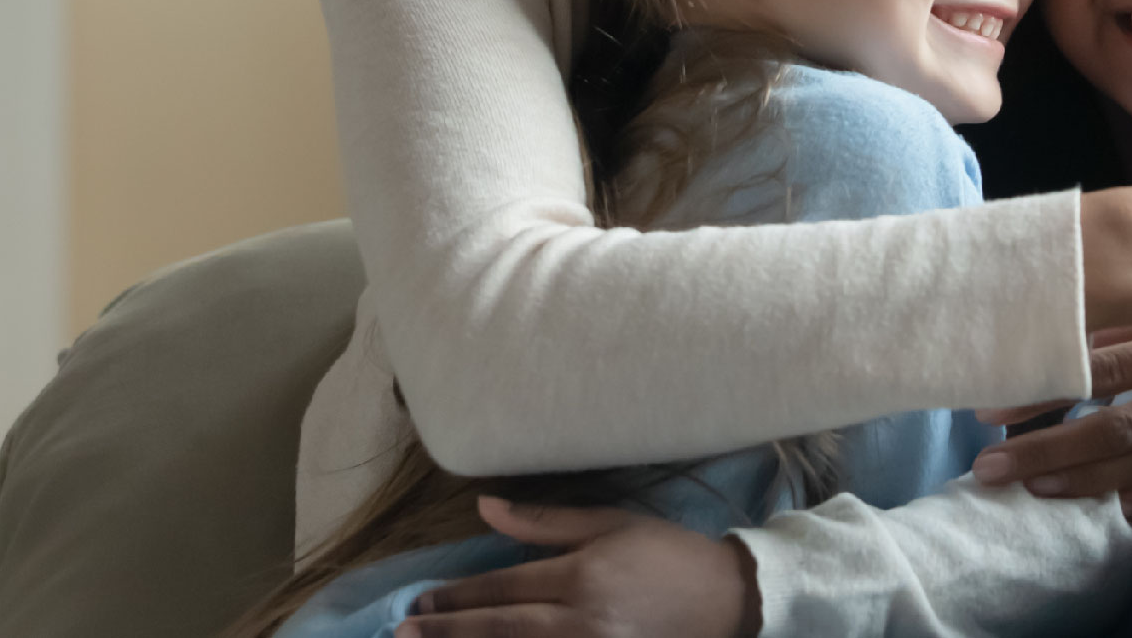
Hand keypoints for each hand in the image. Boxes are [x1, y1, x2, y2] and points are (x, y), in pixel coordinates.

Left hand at [397, 497, 759, 637]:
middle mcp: (580, 619)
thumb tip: (483, 505)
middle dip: (446, 632)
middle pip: (498, 628)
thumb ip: (544, 521)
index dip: (456, 597)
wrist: (728, 601)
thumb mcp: (610, 523)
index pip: (502, 587)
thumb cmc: (668, 554)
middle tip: (403, 634)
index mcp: (581, 574)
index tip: (418, 602)